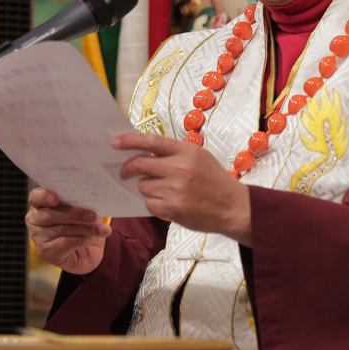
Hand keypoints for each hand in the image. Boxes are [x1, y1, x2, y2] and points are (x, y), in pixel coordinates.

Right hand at [25, 187, 111, 274]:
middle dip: (75, 214)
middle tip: (93, 216)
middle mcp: (36, 219)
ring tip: (102, 230)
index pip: (37, 196)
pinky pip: (64, 244)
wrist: (86, 251)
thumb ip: (80, 201)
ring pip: (61, 230)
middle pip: (51, 215)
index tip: (56, 198)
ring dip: (85, 229)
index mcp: (41, 203)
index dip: (44, 196)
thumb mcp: (82, 208)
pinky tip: (90, 239)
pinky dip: (80, 240)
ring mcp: (39, 236)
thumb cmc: (81, 223)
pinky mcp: (47, 252)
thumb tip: (92, 198)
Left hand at [114, 133, 251, 245]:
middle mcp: (180, 168)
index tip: (115, 142)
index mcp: (187, 151)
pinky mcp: (173, 208)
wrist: (233, 207)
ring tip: (163, 190)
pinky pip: (149, 203)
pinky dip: (154, 203)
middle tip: (123, 172)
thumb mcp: (199, 157)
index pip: (151, 141)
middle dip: (127, 168)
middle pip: (139, 165)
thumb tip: (144, 152)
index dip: (130, 140)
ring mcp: (175, 190)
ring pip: (143, 186)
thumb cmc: (215, 180)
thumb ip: (174, 153)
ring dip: (147, 188)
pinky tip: (167, 202)